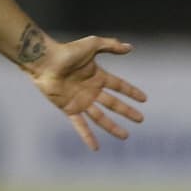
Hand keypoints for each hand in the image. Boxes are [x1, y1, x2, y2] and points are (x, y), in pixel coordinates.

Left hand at [29, 35, 146, 151]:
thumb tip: (130, 47)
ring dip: (113, 127)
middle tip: (140, 119)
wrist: (46, 61)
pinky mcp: (69, 109)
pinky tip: (95, 147)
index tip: (144, 99)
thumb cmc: (67, 50)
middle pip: (114, 104)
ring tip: (125, 136)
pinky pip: (80, 125)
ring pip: (101, 117)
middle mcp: (91, 90)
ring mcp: (81, 101)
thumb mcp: (93, 44)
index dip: (131, 92)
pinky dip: (87, 136)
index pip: (119, 86)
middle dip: (127, 112)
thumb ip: (112, 45)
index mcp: (98, 76)